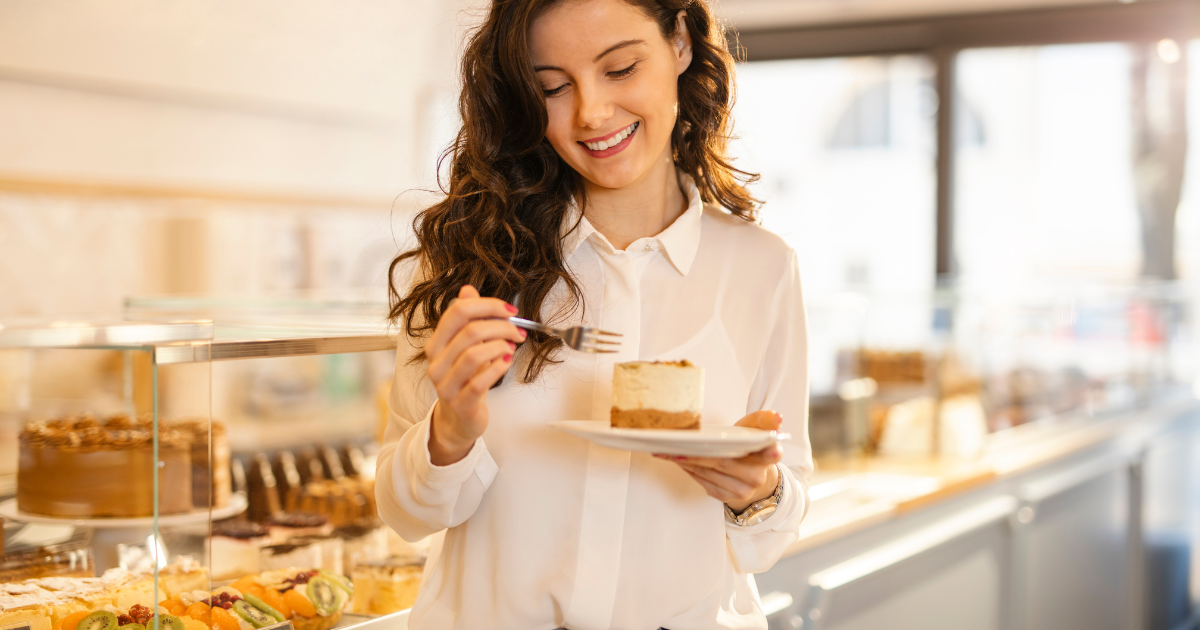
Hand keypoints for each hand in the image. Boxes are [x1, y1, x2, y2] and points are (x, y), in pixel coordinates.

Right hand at [425, 285, 525, 464]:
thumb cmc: (466, 379)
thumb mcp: (466, 347)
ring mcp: (445, 384)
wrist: (459, 418)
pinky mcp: (460, 403)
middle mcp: (436, 362)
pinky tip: (506, 362)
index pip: (458, 312)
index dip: (488, 306)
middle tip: (517, 332)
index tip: (510, 311)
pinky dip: (498, 368)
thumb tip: (468, 290)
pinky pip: (479, 381)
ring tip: (511, 347)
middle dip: (501, 327)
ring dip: (500, 347)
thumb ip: (467, 319)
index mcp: (436, 343)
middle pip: (469, 331)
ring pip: (474, 354)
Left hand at [654, 410, 782, 512]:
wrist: (752, 477)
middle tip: (675, 445)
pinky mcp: (727, 498)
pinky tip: (678, 460)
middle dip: (697, 453)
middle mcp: (757, 476)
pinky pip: (704, 482)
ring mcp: (742, 490)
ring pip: (709, 473)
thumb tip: (777, 417)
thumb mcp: (755, 431)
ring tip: (669, 449)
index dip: (771, 451)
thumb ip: (763, 421)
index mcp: (768, 456)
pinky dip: (689, 470)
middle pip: (724, 462)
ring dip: (686, 461)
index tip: (771, 448)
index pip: (772, 453)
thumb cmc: (749, 449)